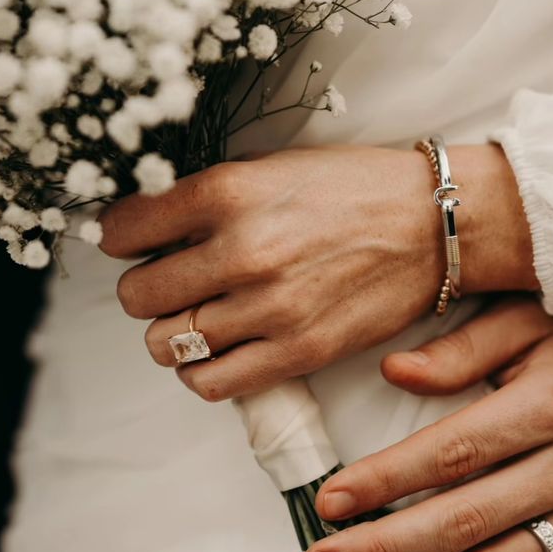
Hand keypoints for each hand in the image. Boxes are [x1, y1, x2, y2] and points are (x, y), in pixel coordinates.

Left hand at [100, 144, 535, 399]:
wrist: (434, 224)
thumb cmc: (355, 188)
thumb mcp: (273, 167)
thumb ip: (208, 196)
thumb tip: (149, 224)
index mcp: (229, 193)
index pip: (123, 231)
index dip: (119, 238)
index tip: (131, 242)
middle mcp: (242, 253)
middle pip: (138, 297)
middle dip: (146, 290)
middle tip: (171, 282)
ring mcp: (269, 309)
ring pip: (167, 345)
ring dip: (171, 334)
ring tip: (196, 318)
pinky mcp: (298, 353)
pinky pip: (211, 384)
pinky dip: (201, 372)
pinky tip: (218, 351)